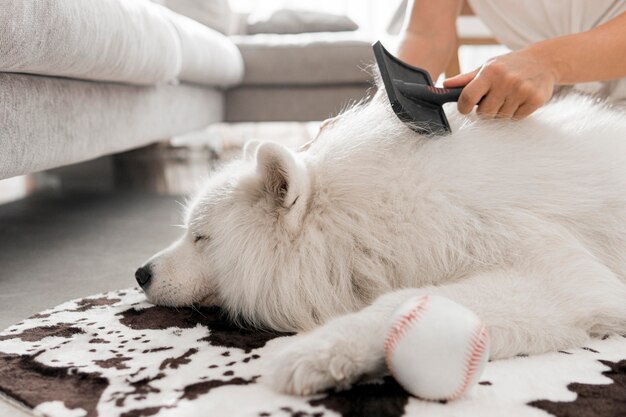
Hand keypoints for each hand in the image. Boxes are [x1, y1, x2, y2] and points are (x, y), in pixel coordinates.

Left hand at [443, 48, 557, 118]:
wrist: (544, 61)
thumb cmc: (509, 65)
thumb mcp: (487, 66)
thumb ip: (466, 79)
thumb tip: (444, 85)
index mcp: (490, 72)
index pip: (468, 97)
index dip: (463, 108)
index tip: (465, 109)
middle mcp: (506, 80)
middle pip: (484, 113)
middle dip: (485, 110)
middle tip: (493, 99)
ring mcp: (522, 90)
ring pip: (500, 117)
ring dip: (501, 111)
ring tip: (508, 97)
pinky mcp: (535, 99)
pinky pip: (516, 118)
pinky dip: (515, 113)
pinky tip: (520, 99)